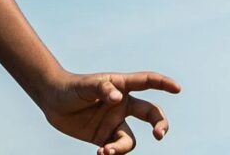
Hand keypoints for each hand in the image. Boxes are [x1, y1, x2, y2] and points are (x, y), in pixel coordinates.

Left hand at [35, 67, 181, 152]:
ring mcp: (115, 122)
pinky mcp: (105, 137)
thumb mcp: (84, 85)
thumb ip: (101, 87)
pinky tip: (101, 153)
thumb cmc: (70, 87)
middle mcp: (122, 104)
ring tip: (107, 150)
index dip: (163, 83)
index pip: (146, 82)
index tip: (178, 89)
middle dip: (160, 124)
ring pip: (131, 139)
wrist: (52, 101)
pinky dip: (113, 153)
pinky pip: (117, 149)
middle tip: (159, 135)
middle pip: (150, 113)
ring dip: (122, 147)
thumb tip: (116, 97)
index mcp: (120, 85)